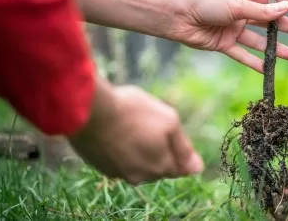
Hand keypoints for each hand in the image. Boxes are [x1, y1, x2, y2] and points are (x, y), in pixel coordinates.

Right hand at [69, 77, 202, 184]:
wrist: (89, 112)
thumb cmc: (133, 112)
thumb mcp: (169, 121)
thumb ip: (184, 147)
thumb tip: (198, 168)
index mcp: (160, 167)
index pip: (179, 168)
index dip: (180, 152)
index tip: (170, 133)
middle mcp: (140, 176)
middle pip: (159, 167)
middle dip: (160, 150)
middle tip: (151, 126)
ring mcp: (118, 173)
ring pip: (138, 164)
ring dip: (140, 150)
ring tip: (133, 128)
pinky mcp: (100, 166)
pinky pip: (119, 161)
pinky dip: (122, 150)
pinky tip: (117, 132)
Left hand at [170, 0, 287, 72]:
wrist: (177, 16)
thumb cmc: (203, 1)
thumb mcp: (235, 4)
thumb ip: (259, 11)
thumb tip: (284, 9)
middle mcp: (240, 12)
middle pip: (269, 21)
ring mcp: (232, 29)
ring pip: (258, 41)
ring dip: (275, 48)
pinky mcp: (224, 44)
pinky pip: (242, 55)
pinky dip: (254, 62)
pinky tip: (267, 69)